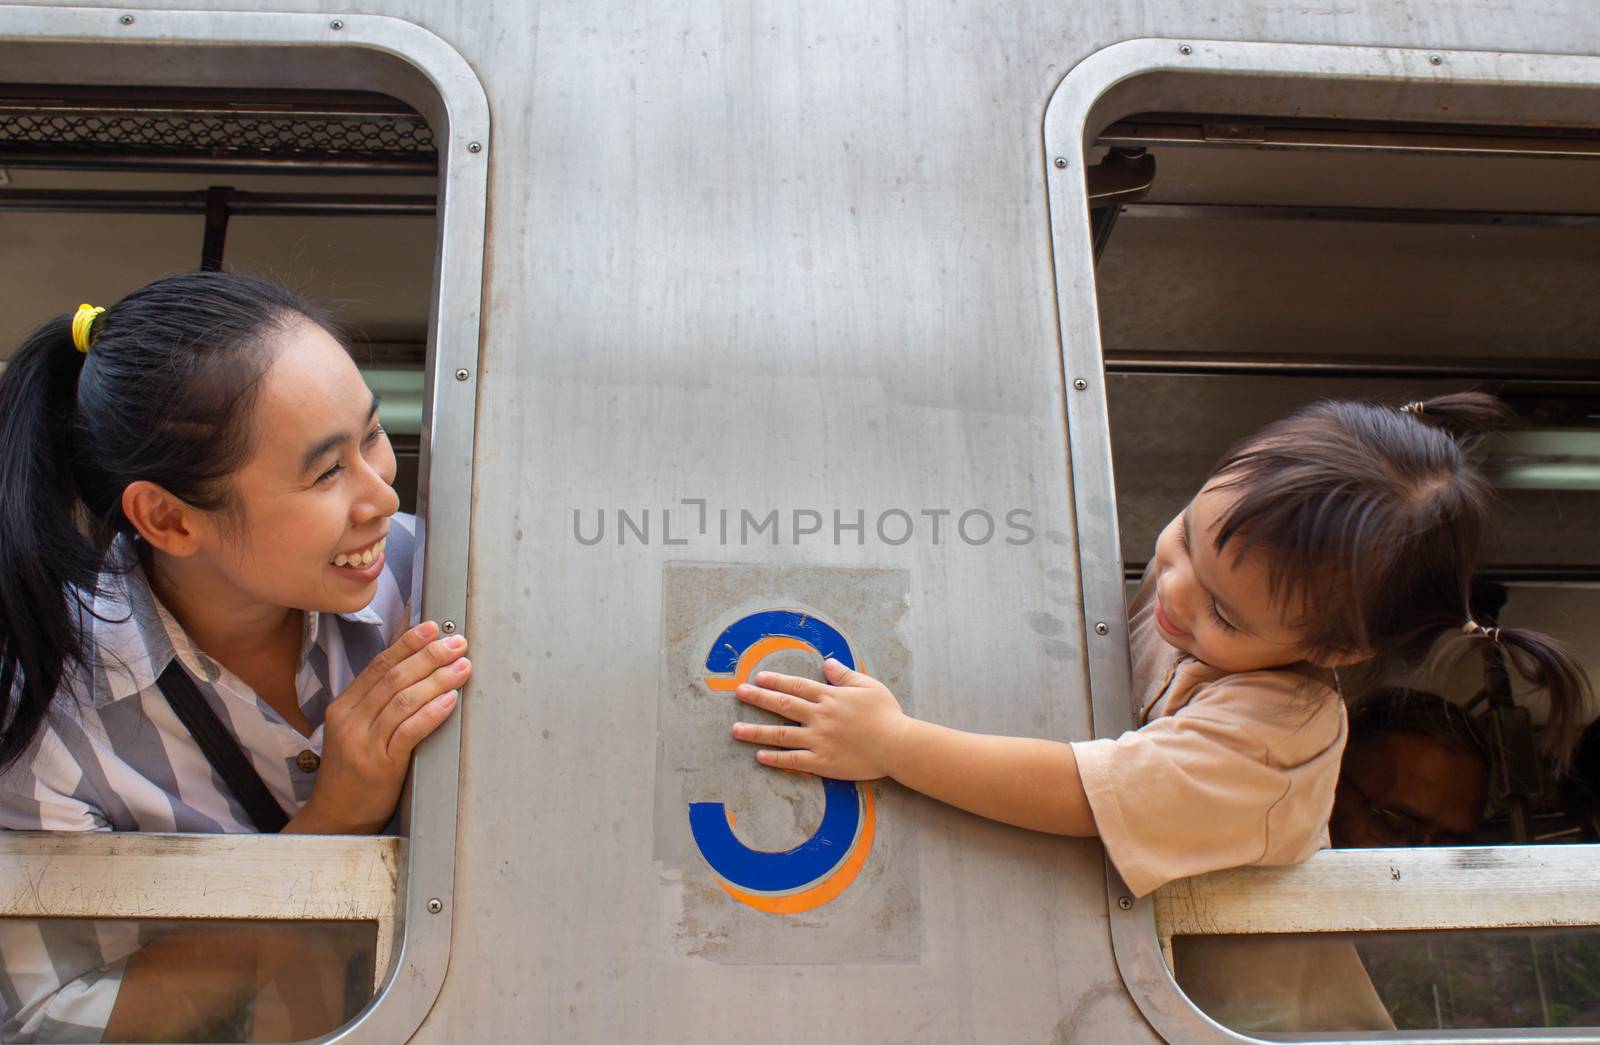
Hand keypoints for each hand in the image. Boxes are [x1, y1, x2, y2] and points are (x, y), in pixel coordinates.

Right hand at [292, 621, 469, 833]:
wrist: (336, 816)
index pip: (378, 665)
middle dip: (429, 656)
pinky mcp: (381, 765)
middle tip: (457, 643)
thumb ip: (377, 701)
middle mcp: (351, 721)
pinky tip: (449, 700)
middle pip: (393, 678)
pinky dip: (431, 713)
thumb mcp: (355, 730)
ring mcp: (364, 743)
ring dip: (437, 679)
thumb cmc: (353, 771)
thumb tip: (414, 666)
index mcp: (344, 707)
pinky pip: (409, 732)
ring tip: (462, 667)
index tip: (433, 628)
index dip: (408, 644)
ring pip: (403, 700)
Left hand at [732, 658, 909, 779]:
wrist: (897, 745)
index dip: (776, 681)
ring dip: (756, 731)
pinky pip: (793, 760)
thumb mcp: (869, 686)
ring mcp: (819, 740)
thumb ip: (845, 675)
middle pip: (783, 705)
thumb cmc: (887, 715)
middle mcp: (820, 716)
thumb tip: (827, 663)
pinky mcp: (822, 762)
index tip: (759, 678)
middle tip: (739, 693)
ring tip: (735, 730)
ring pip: (781, 734)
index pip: (797, 686)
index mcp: (830, 697)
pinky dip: (775, 758)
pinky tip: (759, 756)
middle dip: (758, 698)